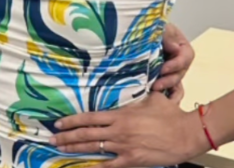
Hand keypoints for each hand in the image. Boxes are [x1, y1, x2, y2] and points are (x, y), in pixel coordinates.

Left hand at [51, 92, 207, 167]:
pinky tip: (86, 166)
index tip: (58, 123)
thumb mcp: (148, 97)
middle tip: (52, 138)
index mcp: (119, 115)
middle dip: (67, 137)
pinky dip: (98, 166)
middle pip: (86, 134)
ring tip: (61, 150)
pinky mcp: (134, 160)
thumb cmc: (168, 113)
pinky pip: (112, 165)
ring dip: (76, 149)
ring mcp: (124, 147)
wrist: (186, 133)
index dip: (72, 121)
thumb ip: (134, 95)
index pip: (89, 118)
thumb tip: (129, 80)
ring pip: (94, 148)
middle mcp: (118, 131)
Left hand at [153, 22, 194, 96]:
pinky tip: (153, 90)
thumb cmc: (150, 25)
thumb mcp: (160, 26)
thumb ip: (167, 36)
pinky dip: (162, 87)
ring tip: (153, 88)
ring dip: (165, 85)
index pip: (186, 57)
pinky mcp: (163, 73)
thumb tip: (175, 48)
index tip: (163, 69)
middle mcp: (179, 58)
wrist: (137, 29)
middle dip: (169, 79)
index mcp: (182, 46)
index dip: (176, 65)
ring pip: (174, 79)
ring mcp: (171, 66)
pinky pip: (167, 83)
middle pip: (181, 72)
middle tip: (157, 85)